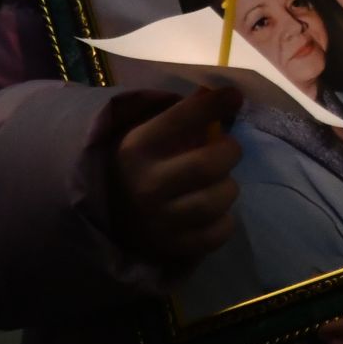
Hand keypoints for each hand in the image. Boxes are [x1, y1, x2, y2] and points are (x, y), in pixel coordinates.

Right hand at [106, 85, 242, 268]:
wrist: (108, 217)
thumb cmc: (141, 166)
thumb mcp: (149, 134)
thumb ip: (183, 116)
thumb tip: (228, 95)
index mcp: (136, 149)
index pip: (183, 118)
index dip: (214, 104)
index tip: (234, 97)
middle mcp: (146, 185)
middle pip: (209, 165)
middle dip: (229, 152)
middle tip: (228, 151)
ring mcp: (158, 220)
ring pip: (217, 200)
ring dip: (227, 188)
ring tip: (217, 184)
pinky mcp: (173, 247)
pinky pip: (217, 233)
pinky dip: (224, 221)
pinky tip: (214, 212)